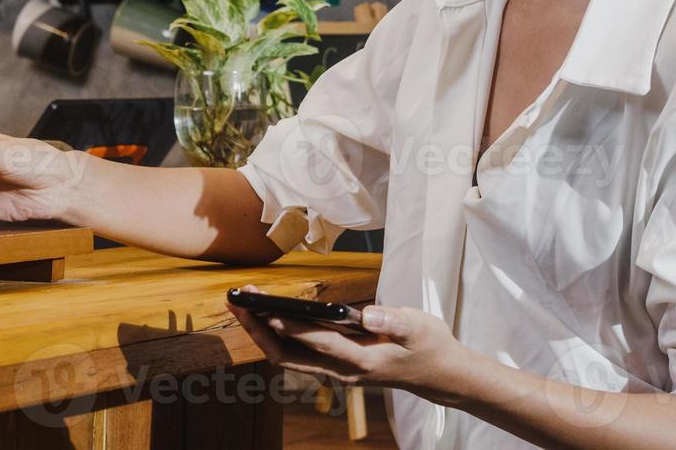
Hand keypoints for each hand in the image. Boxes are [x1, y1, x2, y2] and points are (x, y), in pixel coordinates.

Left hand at [226, 287, 472, 398]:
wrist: (438, 374)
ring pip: (287, 357)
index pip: (320, 343)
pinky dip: (275, 336)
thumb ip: (393, 321)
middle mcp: (343, 371)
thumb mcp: (419, 327)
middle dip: (259, 329)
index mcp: (363, 362)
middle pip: (289, 356)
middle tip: (236, 300)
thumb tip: (368, 314)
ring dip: (261, 332)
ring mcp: (336, 371)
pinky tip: (263, 316)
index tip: (267, 311)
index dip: (292, 328)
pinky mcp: (333, 366)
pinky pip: (295, 355)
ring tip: (240, 304)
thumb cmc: (428, 345)